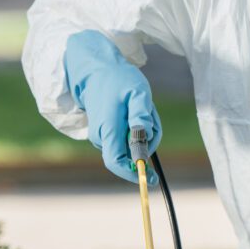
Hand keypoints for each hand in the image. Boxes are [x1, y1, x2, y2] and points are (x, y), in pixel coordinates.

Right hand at [63, 30, 161, 183]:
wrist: (98, 70)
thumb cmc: (119, 80)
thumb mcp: (138, 92)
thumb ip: (140, 115)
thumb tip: (144, 136)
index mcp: (107, 130)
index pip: (116, 162)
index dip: (132, 173)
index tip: (150, 178)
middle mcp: (102, 137)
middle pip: (131, 153)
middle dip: (148, 140)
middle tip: (151, 115)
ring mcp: (102, 135)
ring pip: (132, 144)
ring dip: (145, 130)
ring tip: (143, 107)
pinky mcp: (106, 132)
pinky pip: (128, 137)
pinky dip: (138, 127)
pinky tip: (136, 110)